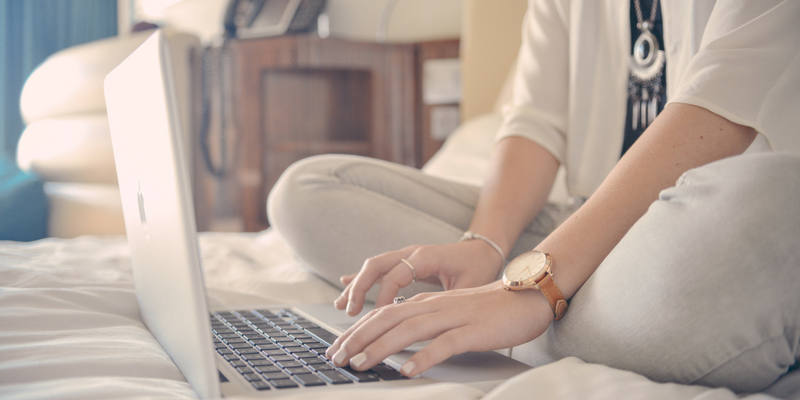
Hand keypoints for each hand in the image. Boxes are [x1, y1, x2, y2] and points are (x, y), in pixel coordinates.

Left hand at [326, 281, 554, 375]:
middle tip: (336, 358)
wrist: (526, 296)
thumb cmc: (489, 309)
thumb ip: (424, 322)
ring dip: (380, 348)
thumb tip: (397, 341)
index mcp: (427, 303)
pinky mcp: (472, 331)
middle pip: (387, 320)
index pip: (382, 314)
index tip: (337, 348)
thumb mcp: (450, 313)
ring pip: (408, 330)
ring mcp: (453, 317)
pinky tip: (408, 370)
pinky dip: (423, 357)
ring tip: (360, 364)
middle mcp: (434, 307)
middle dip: (357, 339)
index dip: (356, 331)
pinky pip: (444, 344)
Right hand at [334, 240, 505, 315]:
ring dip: (356, 286)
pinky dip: (362, 279)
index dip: (384, 296)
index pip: (396, 275)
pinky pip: (379, 269)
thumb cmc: (478, 267)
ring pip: (373, 267)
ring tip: (342, 306)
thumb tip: (432, 323)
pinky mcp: (405, 262)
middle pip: (376, 265)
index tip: (378, 316)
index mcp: (426, 256)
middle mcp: (412, 253)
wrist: (483, 249)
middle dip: (359, 288)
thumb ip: (449, 300)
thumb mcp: (469, 285)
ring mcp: (406, 256)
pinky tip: (345, 286)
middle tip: (349, 311)